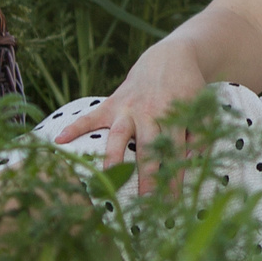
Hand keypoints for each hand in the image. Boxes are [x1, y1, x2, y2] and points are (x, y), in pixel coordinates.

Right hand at [57, 31, 206, 195]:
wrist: (169, 57)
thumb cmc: (188, 90)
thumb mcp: (201, 109)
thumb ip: (199, 135)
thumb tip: (191, 161)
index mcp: (174, 117)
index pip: (175, 152)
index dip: (174, 177)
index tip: (172, 202)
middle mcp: (150, 113)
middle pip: (147, 148)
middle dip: (146, 176)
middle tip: (145, 203)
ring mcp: (128, 108)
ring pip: (119, 135)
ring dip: (113, 157)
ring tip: (106, 179)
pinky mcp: (113, 102)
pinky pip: (91, 116)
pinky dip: (75, 127)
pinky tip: (60, 141)